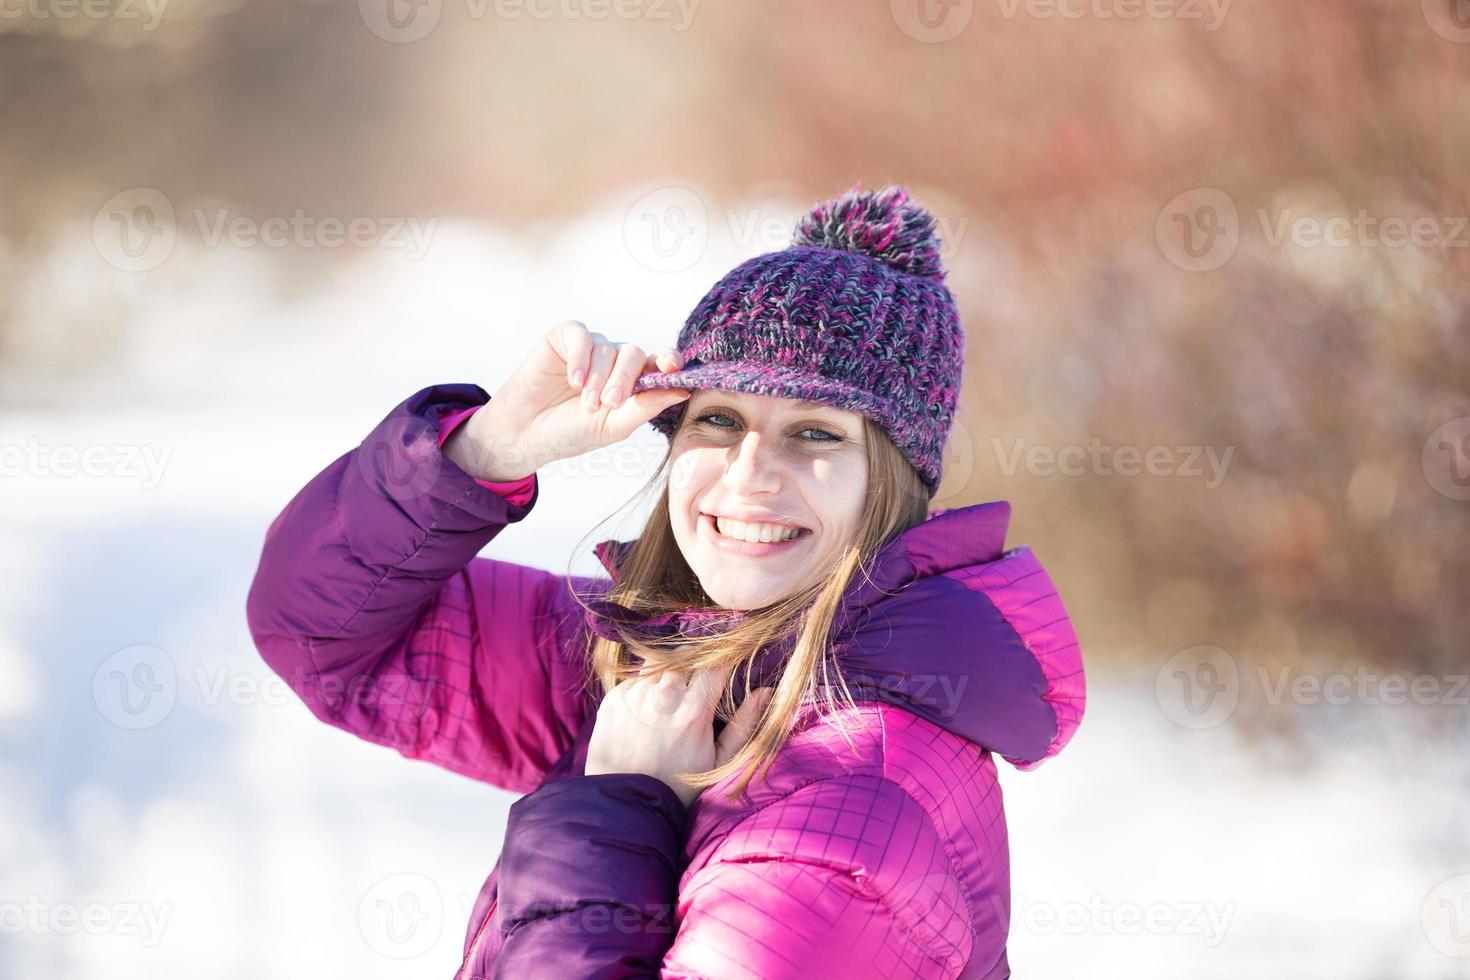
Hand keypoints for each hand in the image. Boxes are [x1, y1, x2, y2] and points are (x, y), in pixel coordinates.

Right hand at [444, 320, 692, 481]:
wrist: (525, 434)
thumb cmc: (570, 432)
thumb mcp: (613, 427)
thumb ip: (645, 407)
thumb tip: (683, 390)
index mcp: (632, 383)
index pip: (658, 364)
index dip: (669, 361)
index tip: (672, 367)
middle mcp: (614, 361)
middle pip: (634, 355)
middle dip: (624, 380)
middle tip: (610, 404)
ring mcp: (591, 348)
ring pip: (608, 348)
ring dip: (598, 379)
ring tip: (584, 403)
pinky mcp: (564, 338)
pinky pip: (582, 336)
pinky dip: (581, 358)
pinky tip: (573, 380)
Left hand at [585, 662, 774, 807]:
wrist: (627, 803)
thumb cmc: (679, 784)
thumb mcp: (719, 761)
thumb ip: (745, 724)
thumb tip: (766, 691)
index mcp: (694, 710)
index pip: (714, 664)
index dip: (719, 667)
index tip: (718, 676)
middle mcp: (664, 696)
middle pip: (685, 658)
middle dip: (692, 670)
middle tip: (691, 692)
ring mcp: (636, 695)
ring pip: (658, 665)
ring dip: (666, 677)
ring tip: (667, 704)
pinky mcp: (614, 698)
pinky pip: (635, 680)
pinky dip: (643, 690)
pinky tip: (645, 714)